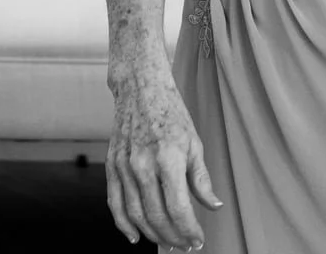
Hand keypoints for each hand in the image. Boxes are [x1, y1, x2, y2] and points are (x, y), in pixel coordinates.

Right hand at [106, 69, 221, 249]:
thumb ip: (201, 179)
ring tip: (167, 243)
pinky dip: (123, 224)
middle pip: (157, 216)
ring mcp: (124, 165)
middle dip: (173, 237)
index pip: (179, 208)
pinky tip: (135, 237)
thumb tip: (213, 206)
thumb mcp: (194, 143)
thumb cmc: (171, 113)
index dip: (190, 230)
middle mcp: (142, 164)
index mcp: (168, 158)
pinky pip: (114, 202)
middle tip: (185, 245)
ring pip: (135, 214)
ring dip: (153, 235)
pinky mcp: (111, 165)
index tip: (198, 240)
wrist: (140, 87)